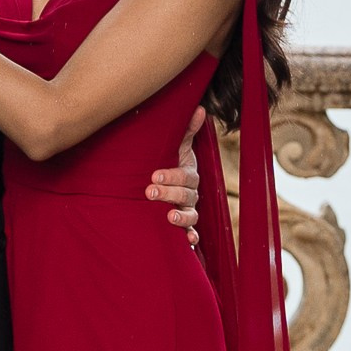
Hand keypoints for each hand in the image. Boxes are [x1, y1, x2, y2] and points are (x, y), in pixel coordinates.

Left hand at [147, 129, 202, 251]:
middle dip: (170, 194)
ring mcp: (188, 210)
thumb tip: (200, 108)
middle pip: (187, 196)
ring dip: (181, 218)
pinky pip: (191, 234)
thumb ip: (187, 130)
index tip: (154, 176)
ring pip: (191, 216)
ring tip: (169, 217)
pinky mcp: (183, 226)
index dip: (172, 176)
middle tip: (150, 191)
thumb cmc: (168, 162)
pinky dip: (191, 238)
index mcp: (189, 174)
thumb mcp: (177, 146)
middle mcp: (191, 194)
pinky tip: (187, 242)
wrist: (162, 182)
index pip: (186, 176)